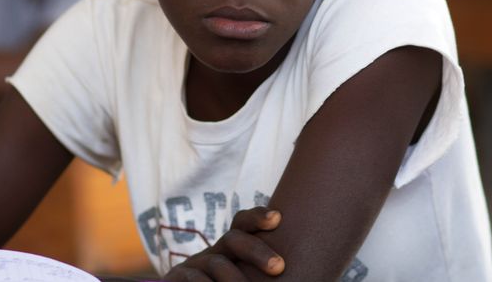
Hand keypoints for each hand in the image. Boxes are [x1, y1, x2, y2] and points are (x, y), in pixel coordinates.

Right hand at [163, 207, 283, 280]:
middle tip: (280, 267)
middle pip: (235, 239)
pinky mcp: (177, 278)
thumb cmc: (234, 281)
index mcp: (235, 247)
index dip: (259, 217)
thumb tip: (315, 271)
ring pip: (218, 264)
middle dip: (258, 251)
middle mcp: (216, 251)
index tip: (278, 218)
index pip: (245, 222)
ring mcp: (196, 265)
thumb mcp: (254, 273)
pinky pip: (192, 278)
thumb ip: (269, 266)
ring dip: (237, 277)